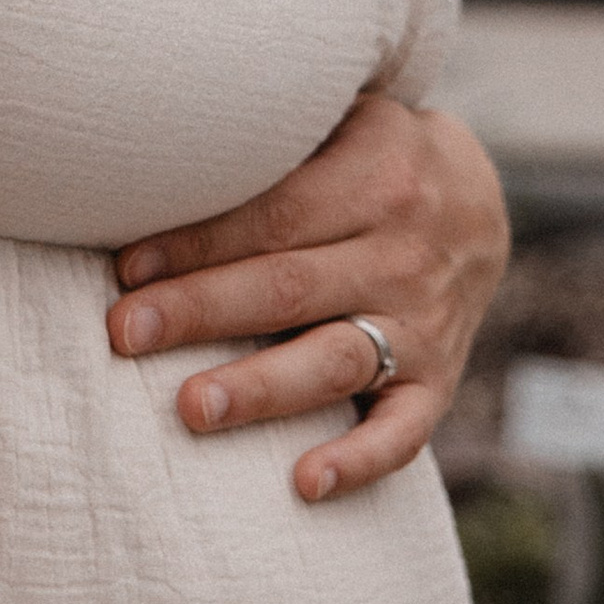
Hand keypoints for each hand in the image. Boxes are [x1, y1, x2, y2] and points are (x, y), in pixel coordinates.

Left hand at [107, 87, 508, 502]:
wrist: (480, 201)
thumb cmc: (372, 155)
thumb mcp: (343, 119)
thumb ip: (276, 136)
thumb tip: (160, 151)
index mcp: (374, 174)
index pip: (273, 214)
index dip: (197, 243)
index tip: (126, 269)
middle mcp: (402, 251)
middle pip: (289, 286)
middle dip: (201, 311)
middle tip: (124, 333)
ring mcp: (424, 321)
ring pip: (335, 358)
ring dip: (261, 388)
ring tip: (192, 408)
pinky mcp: (440, 380)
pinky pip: (406, 430)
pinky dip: (360, 460)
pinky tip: (306, 484)